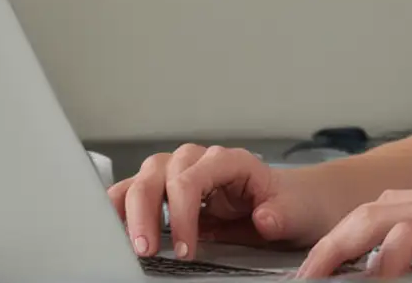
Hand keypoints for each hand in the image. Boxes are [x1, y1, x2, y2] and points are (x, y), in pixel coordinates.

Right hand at [106, 144, 329, 259]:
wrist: (297, 205)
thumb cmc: (295, 203)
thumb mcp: (298, 211)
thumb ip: (281, 214)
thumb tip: (263, 217)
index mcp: (230, 161)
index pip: (192, 176)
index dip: (183, 211)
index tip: (185, 248)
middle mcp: (200, 162)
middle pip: (158, 173)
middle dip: (146, 212)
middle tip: (146, 249)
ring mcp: (181, 176)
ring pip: (141, 180)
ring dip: (128, 211)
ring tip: (127, 244)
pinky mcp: (170, 195)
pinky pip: (136, 194)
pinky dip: (120, 210)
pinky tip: (113, 229)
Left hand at [296, 163, 411, 278]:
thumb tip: (403, 259)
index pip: (380, 206)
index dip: (344, 234)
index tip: (322, 262)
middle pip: (368, 209)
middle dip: (329, 244)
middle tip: (304, 275)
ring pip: (380, 218)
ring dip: (341, 249)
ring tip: (318, 276)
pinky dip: (387, 253)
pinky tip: (375, 273)